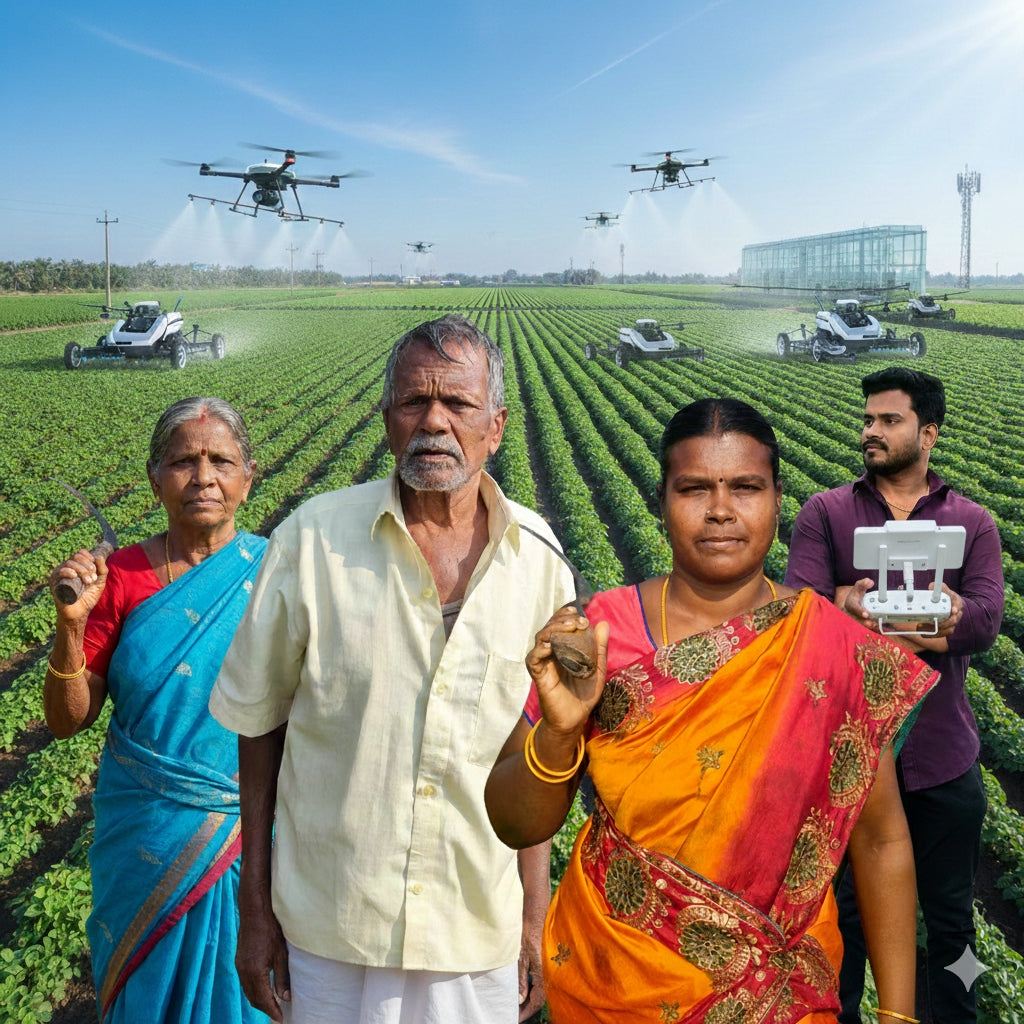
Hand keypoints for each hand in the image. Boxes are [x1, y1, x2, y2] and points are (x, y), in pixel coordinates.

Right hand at [50, 548, 108, 621]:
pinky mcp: (54, 583)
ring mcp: (59, 575)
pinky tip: (74, 575)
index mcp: (76, 567)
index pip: (80, 554)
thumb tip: (99, 557)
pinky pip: (58, 572)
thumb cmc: (88, 597)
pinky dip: (67, 571)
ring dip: (81, 570)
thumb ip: (102, 570)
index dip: (88, 557)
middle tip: (93, 578)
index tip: (95, 567)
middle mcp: (66, 569)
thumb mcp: (100, 582)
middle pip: (75, 557)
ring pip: (69, 563)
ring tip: (88, 581)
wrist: (80, 613)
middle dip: (87, 565)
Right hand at [235, 896, 289, 1021]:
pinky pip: (245, 982)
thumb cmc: (271, 930)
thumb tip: (286, 997)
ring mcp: (240, 966)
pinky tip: (263, 989)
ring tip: (272, 1005)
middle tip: (278, 1014)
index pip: (263, 999)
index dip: (272, 1011)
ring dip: (259, 1000)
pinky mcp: (239, 961)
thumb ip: (282, 977)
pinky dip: (254, 990)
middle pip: (253, 998)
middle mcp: (244, 972)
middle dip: (265, 1008)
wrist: (255, 912)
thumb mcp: (281, 954)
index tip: (281, 1019)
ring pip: (248, 991)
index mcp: (255, 972)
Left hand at [517, 928, 545, 1020]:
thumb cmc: (527, 935)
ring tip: (515, 1005)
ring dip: (528, 999)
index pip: (536, 1001)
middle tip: (513, 1014)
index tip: (515, 1018)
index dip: (525, 1012)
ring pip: (538, 991)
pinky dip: (530, 989)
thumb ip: (520, 980)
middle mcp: (547, 974)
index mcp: (543, 974)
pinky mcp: (543, 965)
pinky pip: (538, 982)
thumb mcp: (520, 958)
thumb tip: (519, 1000)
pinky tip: (521, 991)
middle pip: (538, 998)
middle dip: (526, 1008)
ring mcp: (546, 970)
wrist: (535, 917)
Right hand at [526, 606, 608, 737]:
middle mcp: (550, 651)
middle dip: (562, 619)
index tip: (577, 610)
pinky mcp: (538, 674)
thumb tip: (603, 623)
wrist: (576, 718)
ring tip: (569, 627)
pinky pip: (533, 658)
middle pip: (549, 627)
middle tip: (578, 620)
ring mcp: (543, 662)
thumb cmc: (584, 693)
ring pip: (541, 638)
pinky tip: (551, 646)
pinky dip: (540, 649)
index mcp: (563, 647)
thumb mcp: (597, 667)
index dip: (564, 614)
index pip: (559, 624)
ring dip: (553, 629)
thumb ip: (600, 647)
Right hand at [838, 579, 879, 630]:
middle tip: (871, 623)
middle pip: (854, 619)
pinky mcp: (859, 626)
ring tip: (874, 626)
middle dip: (862, 622)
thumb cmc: (856, 597)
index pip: (853, 607)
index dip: (859, 611)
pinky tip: (877, 629)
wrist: (852, 606)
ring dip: (866, 627)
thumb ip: (863, 584)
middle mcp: (850, 614)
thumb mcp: (858, 589)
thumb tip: (869, 582)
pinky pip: (863, 629)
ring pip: (858, 625)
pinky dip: (870, 630)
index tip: (866, 614)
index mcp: (850, 603)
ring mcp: (854, 621)